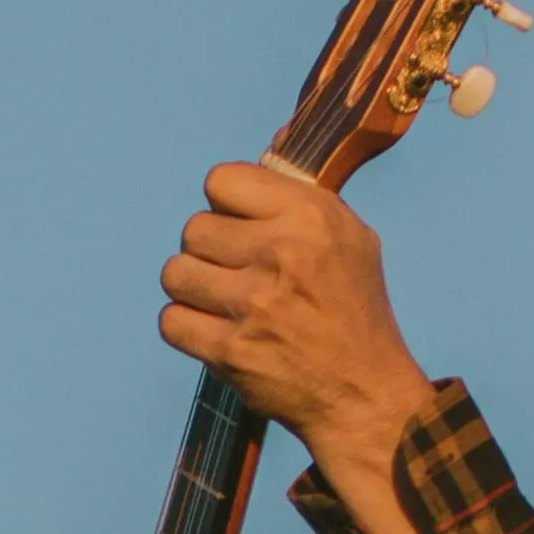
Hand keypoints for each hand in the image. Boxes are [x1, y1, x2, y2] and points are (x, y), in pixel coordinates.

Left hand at [159, 159, 445, 533]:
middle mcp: (284, 253)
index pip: (222, 181)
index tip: (239, 228)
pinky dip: (185, 327)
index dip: (224, 205)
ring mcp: (255, 304)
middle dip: (208, 251)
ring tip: (221, 302)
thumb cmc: (353, 310)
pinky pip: (171, 321)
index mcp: (312, 216)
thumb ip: (300, 197)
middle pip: (194, 228)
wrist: (363, 394)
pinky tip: (213, 331)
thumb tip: (273, 139)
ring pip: (175, 272)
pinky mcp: (232, 350)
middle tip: (235, 274)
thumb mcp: (349, 236)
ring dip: (191, 288)